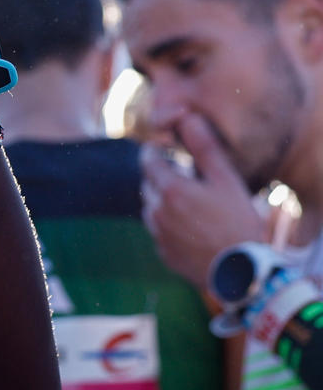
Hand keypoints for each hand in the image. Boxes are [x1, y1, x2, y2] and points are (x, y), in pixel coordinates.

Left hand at [140, 114, 270, 294]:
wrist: (241, 272)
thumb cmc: (237, 221)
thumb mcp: (226, 180)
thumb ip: (204, 148)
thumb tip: (187, 117)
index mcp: (170, 189)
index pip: (148, 160)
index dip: (155, 152)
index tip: (165, 149)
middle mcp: (156, 212)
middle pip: (149, 184)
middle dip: (162, 176)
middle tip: (185, 176)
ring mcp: (158, 235)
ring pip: (152, 208)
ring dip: (164, 201)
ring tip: (192, 203)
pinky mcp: (164, 253)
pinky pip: (160, 232)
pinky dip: (170, 224)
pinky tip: (193, 227)